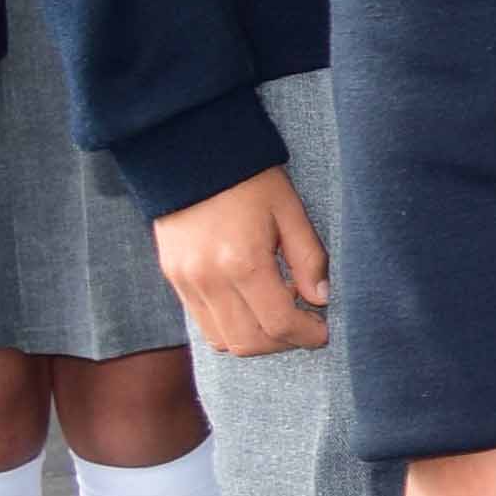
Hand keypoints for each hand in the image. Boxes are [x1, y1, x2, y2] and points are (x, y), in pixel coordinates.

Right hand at [154, 163, 331, 357]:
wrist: (189, 153)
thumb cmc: (249, 179)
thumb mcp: (290, 210)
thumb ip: (308, 257)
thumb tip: (321, 298)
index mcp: (243, 261)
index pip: (278, 323)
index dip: (306, 335)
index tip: (322, 331)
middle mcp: (209, 279)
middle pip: (249, 342)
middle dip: (283, 342)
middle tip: (304, 326)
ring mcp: (186, 281)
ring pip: (222, 340)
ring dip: (256, 339)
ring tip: (278, 315)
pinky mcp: (173, 278)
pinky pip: (202, 322)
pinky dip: (230, 327)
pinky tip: (251, 305)